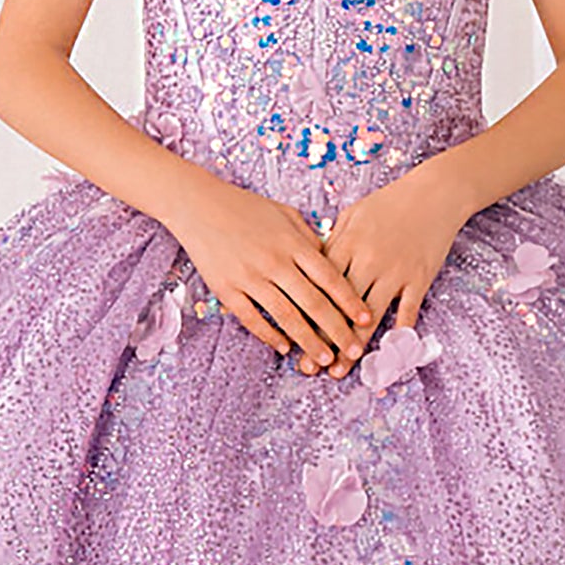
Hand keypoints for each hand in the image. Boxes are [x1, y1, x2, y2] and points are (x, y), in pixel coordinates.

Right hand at [168, 173, 377, 372]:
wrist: (198, 204)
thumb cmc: (245, 207)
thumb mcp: (285, 214)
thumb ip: (310, 238)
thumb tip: (333, 262)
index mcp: (293, 243)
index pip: (330, 278)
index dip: (350, 302)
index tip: (367, 320)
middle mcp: (274, 262)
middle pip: (314, 303)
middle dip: (338, 331)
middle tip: (354, 352)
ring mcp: (250, 277)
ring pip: (287, 317)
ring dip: (309, 342)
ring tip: (326, 360)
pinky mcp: (226, 289)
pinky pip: (252, 319)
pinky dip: (270, 336)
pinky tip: (285, 348)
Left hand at [321, 160, 469, 353]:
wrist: (435, 193)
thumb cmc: (390, 202)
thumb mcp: (354, 215)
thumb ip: (332, 242)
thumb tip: (310, 267)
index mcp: (347, 244)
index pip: (319, 288)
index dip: (305, 317)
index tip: (292, 340)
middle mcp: (368, 261)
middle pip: (340, 309)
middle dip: (322, 341)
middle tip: (308, 368)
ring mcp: (395, 272)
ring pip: (369, 317)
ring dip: (353, 347)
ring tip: (340, 370)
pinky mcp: (419, 278)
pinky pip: (406, 312)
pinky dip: (397, 336)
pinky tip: (386, 357)